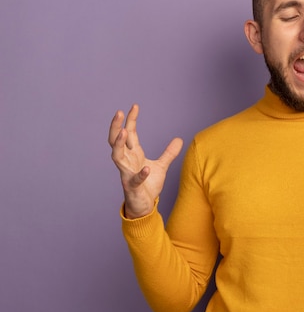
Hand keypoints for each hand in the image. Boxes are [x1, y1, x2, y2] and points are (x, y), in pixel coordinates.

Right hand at [108, 104, 182, 218]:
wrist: (145, 206)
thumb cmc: (148, 185)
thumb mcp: (161, 166)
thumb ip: (169, 153)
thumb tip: (179, 139)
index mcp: (133, 154)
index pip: (129, 133)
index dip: (131, 120)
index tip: (135, 106)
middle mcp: (127, 161)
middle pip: (116, 140)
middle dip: (116, 126)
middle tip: (119, 113)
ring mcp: (127, 173)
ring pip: (117, 156)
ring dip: (119, 144)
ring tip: (123, 132)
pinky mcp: (132, 187)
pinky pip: (134, 179)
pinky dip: (140, 174)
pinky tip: (146, 168)